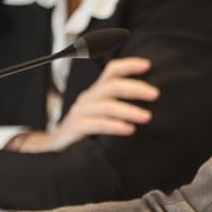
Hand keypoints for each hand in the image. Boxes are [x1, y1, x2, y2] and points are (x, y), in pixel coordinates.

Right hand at [22, 57, 158, 151]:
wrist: (56, 146)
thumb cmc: (85, 129)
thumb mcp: (103, 113)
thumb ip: (120, 105)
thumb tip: (151, 102)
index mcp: (97, 91)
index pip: (112, 71)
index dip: (129, 65)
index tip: (148, 65)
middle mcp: (89, 98)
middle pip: (112, 86)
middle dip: (136, 88)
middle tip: (155, 94)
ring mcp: (81, 112)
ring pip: (107, 106)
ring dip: (129, 110)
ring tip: (147, 117)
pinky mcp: (75, 127)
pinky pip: (97, 124)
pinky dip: (115, 126)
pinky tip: (129, 130)